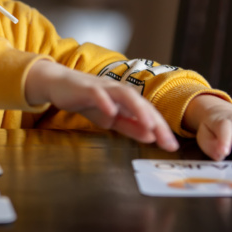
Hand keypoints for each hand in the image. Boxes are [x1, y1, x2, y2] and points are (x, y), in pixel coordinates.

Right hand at [25, 60, 178, 151]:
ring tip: (150, 125)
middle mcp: (119, 91)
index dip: (162, 129)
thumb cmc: (87, 101)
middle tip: (167, 141)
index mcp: (127, 100)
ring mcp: (103, 88)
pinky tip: (111, 112)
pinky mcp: (86, 88)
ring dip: (139, 109)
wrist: (60, 85)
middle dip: (157, 122)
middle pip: (142, 103)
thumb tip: (151, 137)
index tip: (172, 146)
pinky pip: (98, 94)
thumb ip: (130, 127)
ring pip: (125, 95)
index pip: (149, 113)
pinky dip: (106, 101)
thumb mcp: (110, 119)